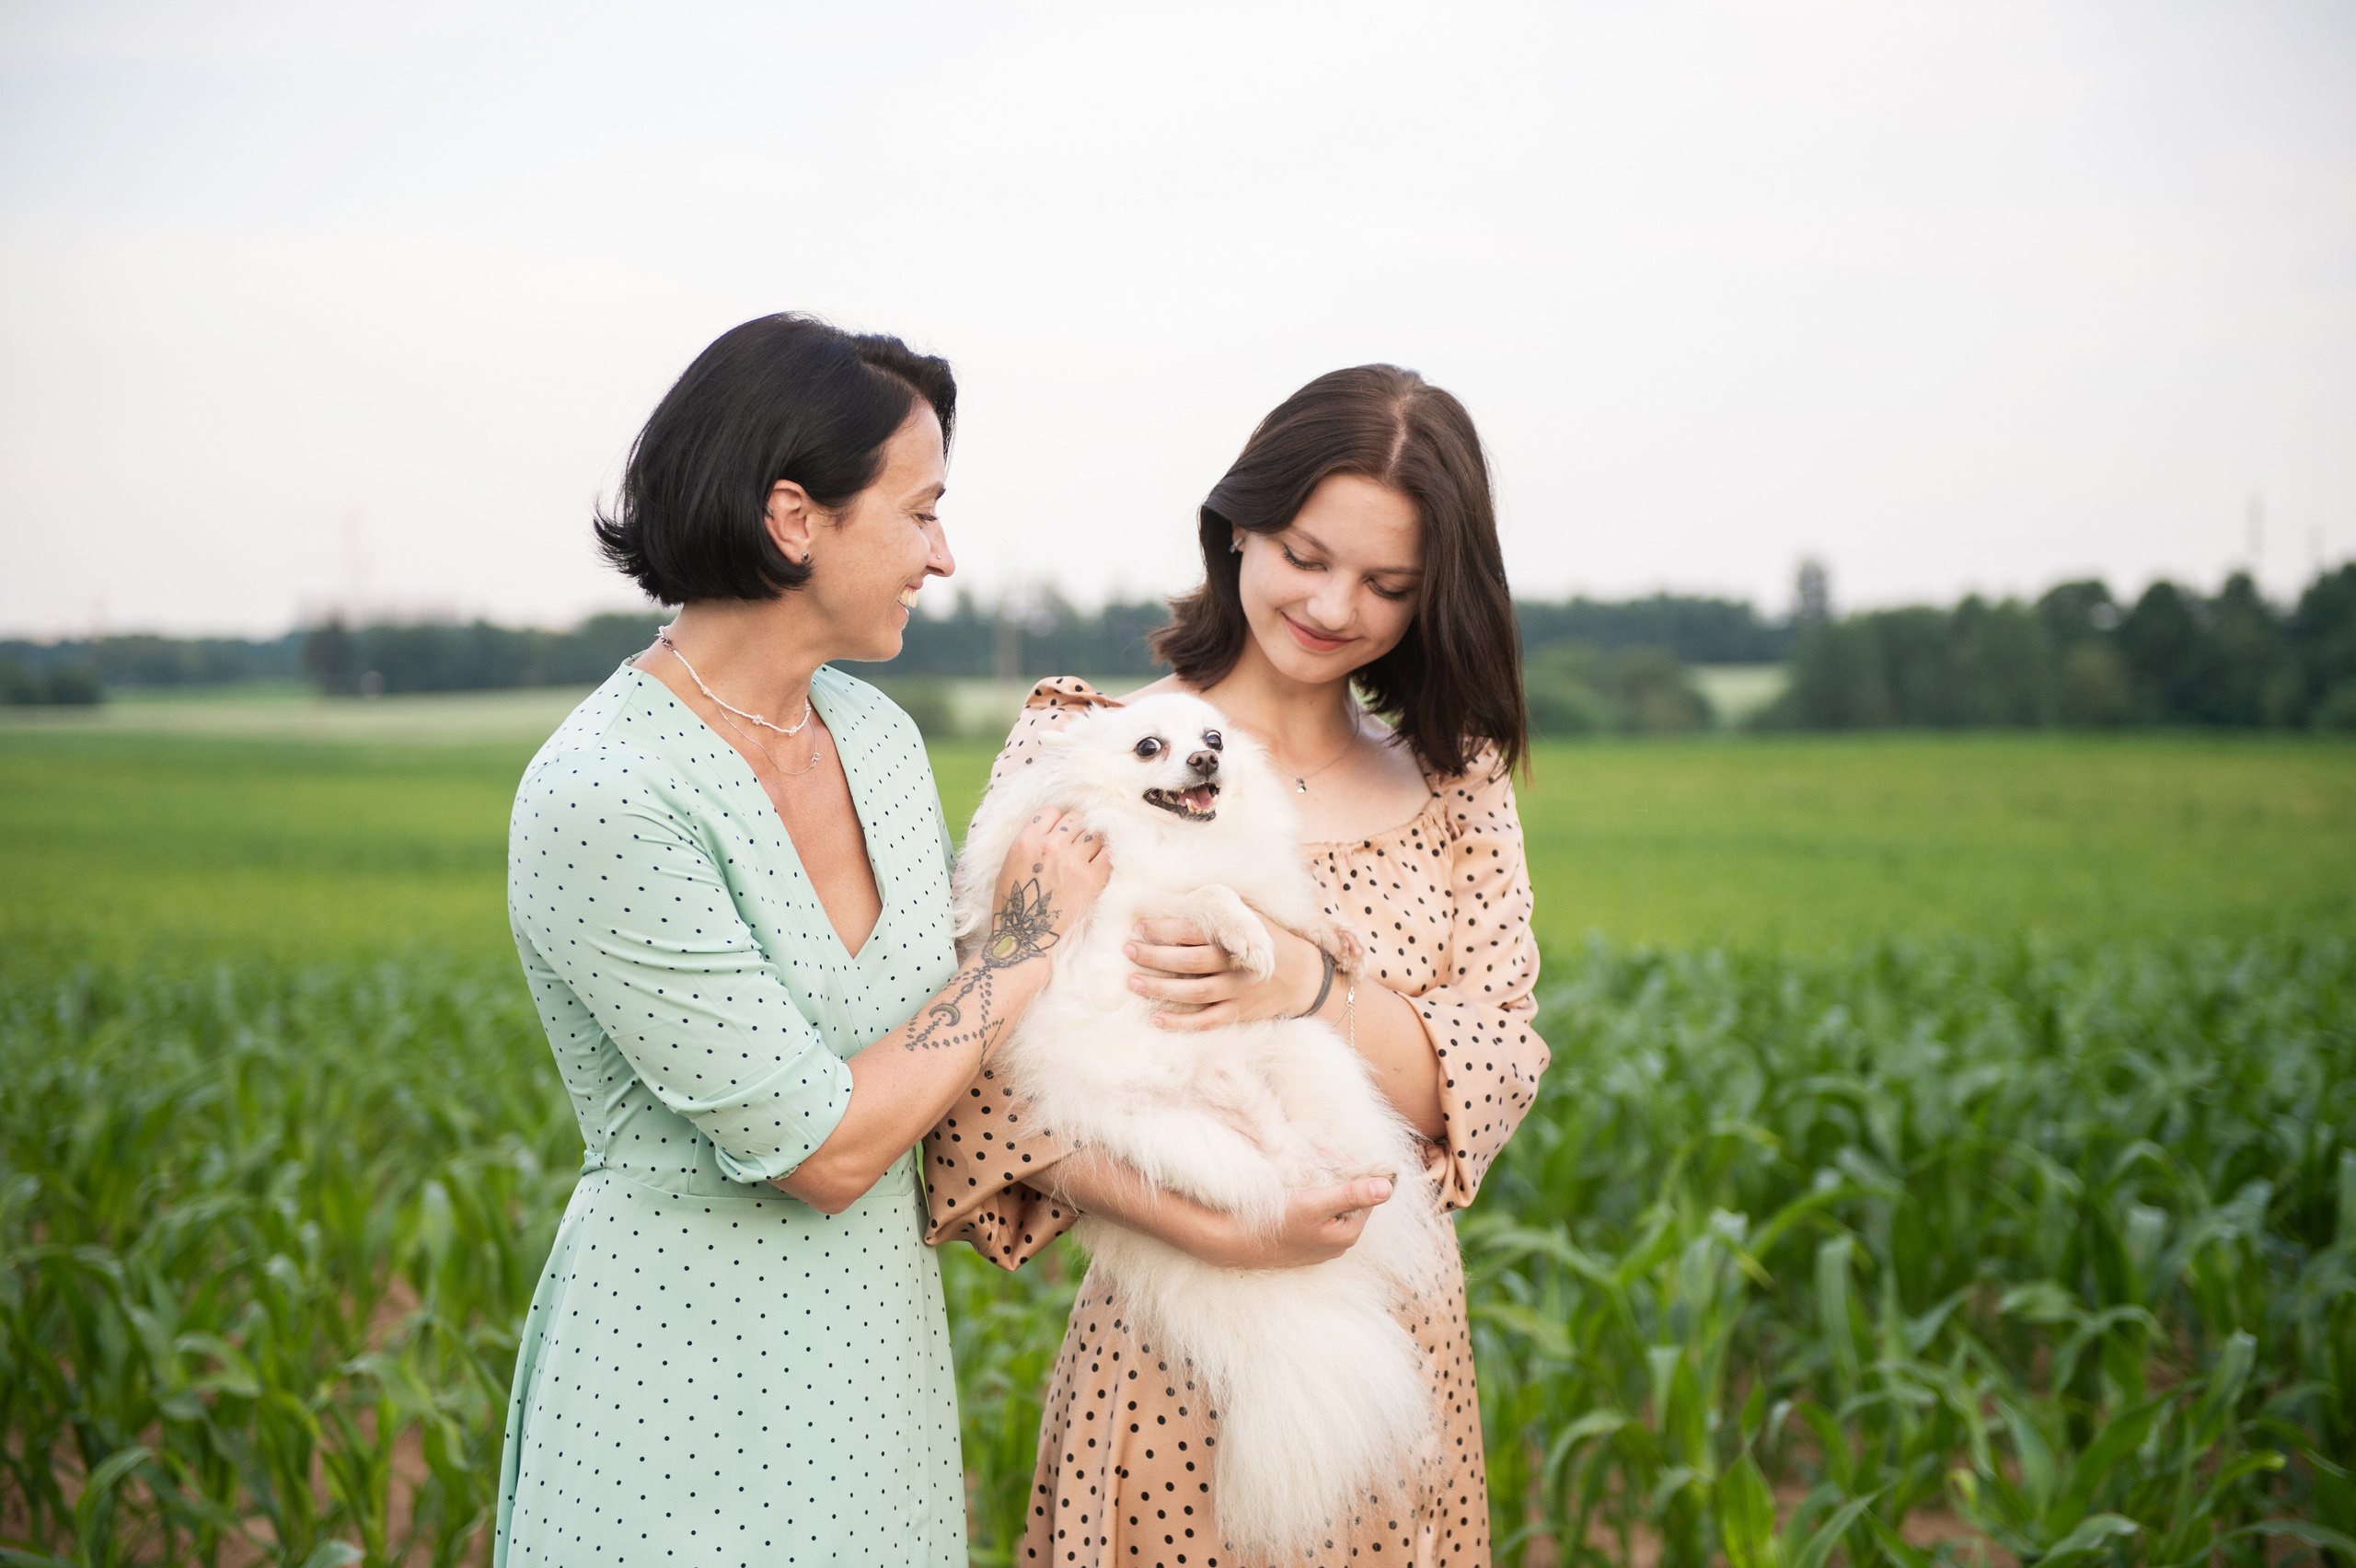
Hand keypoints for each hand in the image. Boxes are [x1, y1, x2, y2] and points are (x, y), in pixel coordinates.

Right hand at [989, 807, 1110, 963]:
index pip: (1050, 811)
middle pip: (1076, 819)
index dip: (1057, 822)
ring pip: (1095, 832)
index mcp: (1025, 842)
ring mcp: (1073, 862)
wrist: (1027, 943)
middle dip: (1077, 832)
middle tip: (1076, 852)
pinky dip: (1108, 856)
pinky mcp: (1094, 879)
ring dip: (1094, 843)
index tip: (1059, 836)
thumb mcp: (1008, 869)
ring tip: (1089, 860)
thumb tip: (1049, 830)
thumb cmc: (1015, 910)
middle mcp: (1050, 847)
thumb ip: (1028, 846)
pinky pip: (1110, 852)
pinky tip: (1102, 867)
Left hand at [1125, 916, 1326, 1030]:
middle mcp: (1236, 966)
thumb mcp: (1256, 919)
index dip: (1165, 929)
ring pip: (1194, 993)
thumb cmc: (1274, 942)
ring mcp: (1238, 993)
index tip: (1139, 926)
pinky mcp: (1239, 1014)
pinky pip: (1206, 1021)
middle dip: (1156, 955)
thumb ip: (1226, 914)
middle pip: (1189, 961)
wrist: (1307, 978)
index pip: (1196, 931)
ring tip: (1133, 983)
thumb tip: (1185, 897)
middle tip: (1128, 950)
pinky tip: (1156, 1020)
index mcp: (1238, 937)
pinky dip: (1181, 1023)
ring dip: (1161, 988)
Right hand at [1193, 1177, 1394, 1268]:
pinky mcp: (1303, 1243)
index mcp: (1348, 1234)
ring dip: (1322, 1187)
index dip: (1350, 1171)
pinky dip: (1310, 1200)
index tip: (1330, 1156)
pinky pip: (1316, 1216)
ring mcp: (1319, 1245)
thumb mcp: (1316, 1203)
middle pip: (1348, 1200)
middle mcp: (1338, 1243)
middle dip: (1336, 1178)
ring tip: (1304, 1174)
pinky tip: (1294, 1192)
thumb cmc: (1276, 1223)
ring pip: (1331, 1207)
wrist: (1236, 1242)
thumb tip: (1388, 1187)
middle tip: (1317, 1159)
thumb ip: (1351, 1194)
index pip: (1363, 1194)